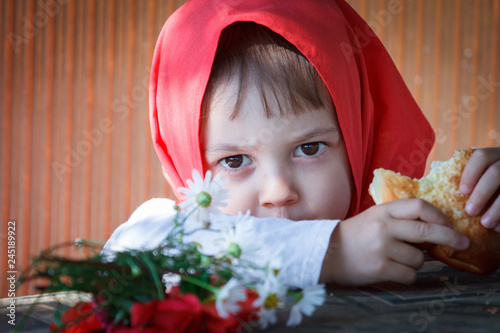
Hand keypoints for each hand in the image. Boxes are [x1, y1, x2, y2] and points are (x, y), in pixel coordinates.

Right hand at [318, 199, 469, 285]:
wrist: (326, 252)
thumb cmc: (355, 235)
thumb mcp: (375, 217)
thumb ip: (400, 218)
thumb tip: (435, 229)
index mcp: (383, 211)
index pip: (420, 206)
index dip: (439, 216)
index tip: (449, 224)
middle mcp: (384, 227)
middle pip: (428, 232)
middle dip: (450, 238)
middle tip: (462, 243)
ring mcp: (382, 248)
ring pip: (420, 258)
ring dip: (417, 261)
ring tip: (400, 259)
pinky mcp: (380, 268)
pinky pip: (410, 274)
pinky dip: (408, 274)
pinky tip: (394, 270)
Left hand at [460, 147, 499, 230]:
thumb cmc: (488, 189)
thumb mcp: (480, 179)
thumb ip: (467, 182)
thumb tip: (431, 186)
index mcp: (496, 155)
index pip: (481, 156)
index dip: (470, 173)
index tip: (461, 191)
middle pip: (496, 172)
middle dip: (482, 193)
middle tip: (469, 211)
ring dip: (497, 208)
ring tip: (485, 224)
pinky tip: (499, 229)